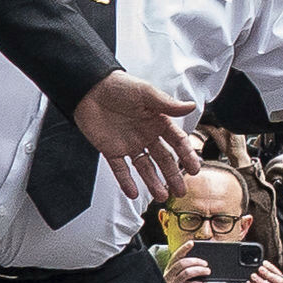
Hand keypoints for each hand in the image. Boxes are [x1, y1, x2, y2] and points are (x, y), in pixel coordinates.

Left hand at [75, 73, 200, 201]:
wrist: (88, 89)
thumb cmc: (119, 86)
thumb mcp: (145, 92)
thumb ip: (167, 104)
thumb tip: (191, 106)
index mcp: (157, 121)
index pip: (177, 141)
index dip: (186, 155)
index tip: (194, 169)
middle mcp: (146, 135)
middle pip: (163, 159)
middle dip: (172, 176)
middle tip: (180, 191)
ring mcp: (129, 144)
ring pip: (144, 168)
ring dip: (153, 182)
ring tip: (161, 196)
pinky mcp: (111, 151)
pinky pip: (120, 170)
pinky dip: (126, 182)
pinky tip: (133, 193)